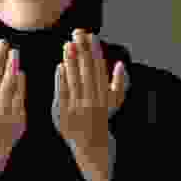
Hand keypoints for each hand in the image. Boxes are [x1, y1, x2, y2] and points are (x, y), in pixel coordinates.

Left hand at [52, 28, 127, 150]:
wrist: (92, 147)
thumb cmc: (102, 120)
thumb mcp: (115, 103)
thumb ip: (119, 83)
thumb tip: (120, 64)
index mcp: (105, 96)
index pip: (99, 69)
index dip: (95, 51)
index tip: (91, 36)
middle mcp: (93, 101)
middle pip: (87, 72)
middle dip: (83, 51)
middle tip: (77, 33)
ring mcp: (78, 108)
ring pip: (75, 81)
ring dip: (71, 62)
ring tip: (68, 45)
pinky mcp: (64, 114)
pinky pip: (63, 94)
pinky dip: (61, 80)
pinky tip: (60, 66)